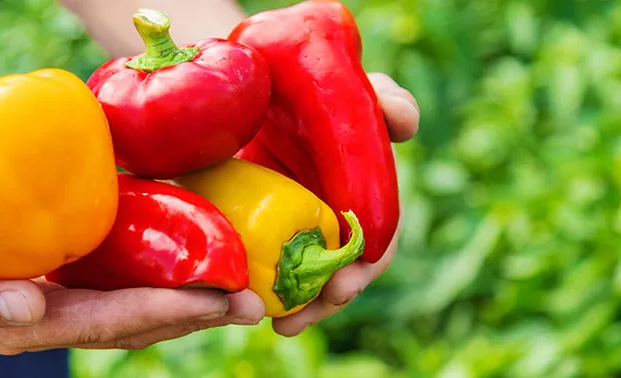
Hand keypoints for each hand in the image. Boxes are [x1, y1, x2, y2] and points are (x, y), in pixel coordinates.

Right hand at [0, 183, 264, 354]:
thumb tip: (30, 307)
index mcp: (26, 329)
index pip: (104, 325)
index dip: (158, 313)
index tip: (208, 300)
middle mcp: (58, 319)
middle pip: (136, 323)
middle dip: (194, 314)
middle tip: (250, 302)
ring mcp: (73, 296)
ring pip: (143, 305)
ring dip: (195, 300)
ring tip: (245, 290)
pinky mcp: (81, 269)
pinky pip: (132, 275)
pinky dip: (172, 272)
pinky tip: (208, 259)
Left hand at [271, 72, 419, 336]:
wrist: (245, 89)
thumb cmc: (303, 87)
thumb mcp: (342, 89)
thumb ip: (380, 100)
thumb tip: (406, 124)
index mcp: (359, 194)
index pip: (377, 238)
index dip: (369, 259)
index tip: (352, 274)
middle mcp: (331, 219)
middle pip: (343, 271)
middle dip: (333, 295)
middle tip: (312, 308)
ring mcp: (293, 229)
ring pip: (305, 281)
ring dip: (303, 307)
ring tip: (285, 322)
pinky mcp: (257, 233)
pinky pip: (265, 271)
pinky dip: (263, 295)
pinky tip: (255, 309)